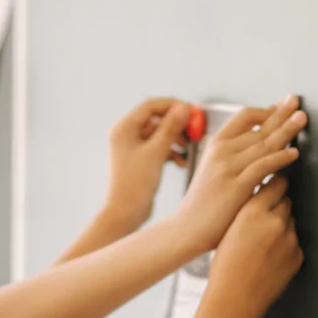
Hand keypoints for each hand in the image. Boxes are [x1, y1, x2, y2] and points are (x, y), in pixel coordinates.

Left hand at [107, 98, 191, 228]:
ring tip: (187, 149)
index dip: (173, 105)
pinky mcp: (139, 159)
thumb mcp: (156, 152)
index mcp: (124, 128)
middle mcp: (126, 135)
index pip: (151, 105)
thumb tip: (183, 108)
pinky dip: (170, 151)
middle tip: (193, 129)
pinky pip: (157, 147)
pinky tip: (180, 162)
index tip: (191, 111)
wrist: (126, 212)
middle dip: (176, 124)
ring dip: (175, 139)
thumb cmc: (134, 185)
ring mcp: (132, 147)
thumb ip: (171, 128)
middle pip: (156, 119)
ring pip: (158, 134)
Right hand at [175, 95, 306, 251]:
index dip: (266, 110)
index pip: (244, 116)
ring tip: (302, 119)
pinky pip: (263, 166)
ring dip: (286, 129)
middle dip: (281, 112)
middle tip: (296, 101)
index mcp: (215, 145)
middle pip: (258, 126)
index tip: (280, 107)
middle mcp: (221, 151)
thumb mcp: (213, 172)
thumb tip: (257, 149)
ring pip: (264, 143)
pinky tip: (293, 153)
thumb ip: (233, 158)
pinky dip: (280, 158)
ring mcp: (228, 168)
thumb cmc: (202, 205)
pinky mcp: (236, 185)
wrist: (186, 229)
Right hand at [209, 175, 303, 316]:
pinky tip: (270, 257)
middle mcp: (275, 222)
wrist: (235, 299)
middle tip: (265, 217)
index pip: (276, 184)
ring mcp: (289, 240)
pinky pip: (295, 242)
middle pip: (286, 201)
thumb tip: (262, 198)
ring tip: (265, 242)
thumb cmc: (224, 266)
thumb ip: (248, 212)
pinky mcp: (297, 256)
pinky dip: (286, 246)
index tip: (274, 184)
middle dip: (278, 205)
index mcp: (252, 212)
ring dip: (282, 226)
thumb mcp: (229, 230)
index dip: (275, 183)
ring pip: (291, 222)